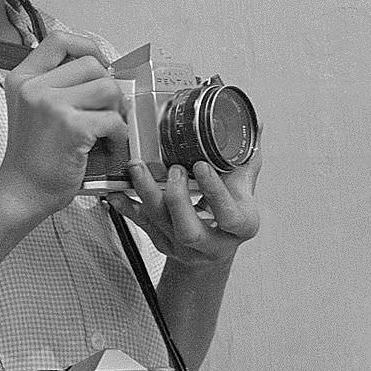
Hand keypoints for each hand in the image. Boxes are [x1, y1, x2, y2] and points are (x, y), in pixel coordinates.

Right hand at [0, 32, 127, 218]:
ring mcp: (51, 105)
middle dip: (107, 86)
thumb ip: (55, 83)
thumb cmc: (31, 155)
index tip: (99, 65)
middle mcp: (33, 87)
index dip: (87, 46)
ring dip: (116, 110)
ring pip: (107, 87)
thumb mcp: (29, 107)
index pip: (59, 39)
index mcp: (22, 78)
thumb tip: (101, 68)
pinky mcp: (71, 127)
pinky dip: (119, 135)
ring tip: (108, 128)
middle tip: (106, 109)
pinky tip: (108, 146)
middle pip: (91, 63)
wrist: (21, 192)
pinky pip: (113, 119)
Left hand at [107, 144, 261, 271]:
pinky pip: (142, 227)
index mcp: (239, 226)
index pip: (229, 216)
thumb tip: (254, 122)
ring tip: (137, 167)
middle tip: (172, 169)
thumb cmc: (231, 211)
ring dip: (146, 194)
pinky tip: (117, 192)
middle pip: (189, 230)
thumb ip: (246, 155)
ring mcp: (185, 247)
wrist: (216, 248)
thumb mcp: (243, 186)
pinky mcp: (163, 244)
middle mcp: (212, 242)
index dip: (214, 192)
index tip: (201, 166)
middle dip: (176, 198)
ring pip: (162, 226)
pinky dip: (128, 207)